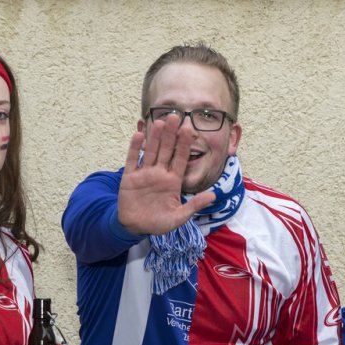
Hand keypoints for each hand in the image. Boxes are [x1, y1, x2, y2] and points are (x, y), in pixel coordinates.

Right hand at [118, 114, 214, 234]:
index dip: (184, 145)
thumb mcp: (178, 217)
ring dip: (154, 137)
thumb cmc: (158, 223)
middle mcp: (160, 174)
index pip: (180, 159)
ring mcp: (144, 174)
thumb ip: (194, 205)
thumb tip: (214, 196)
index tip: (189, 130)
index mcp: (173, 181)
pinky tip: (138, 135)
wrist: (135, 228)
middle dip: (170, 135)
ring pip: (151, 152)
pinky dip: (135, 149)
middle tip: (175, 117)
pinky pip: (132, 160)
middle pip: (166, 151)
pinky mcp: (129, 177)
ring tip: (159, 122)